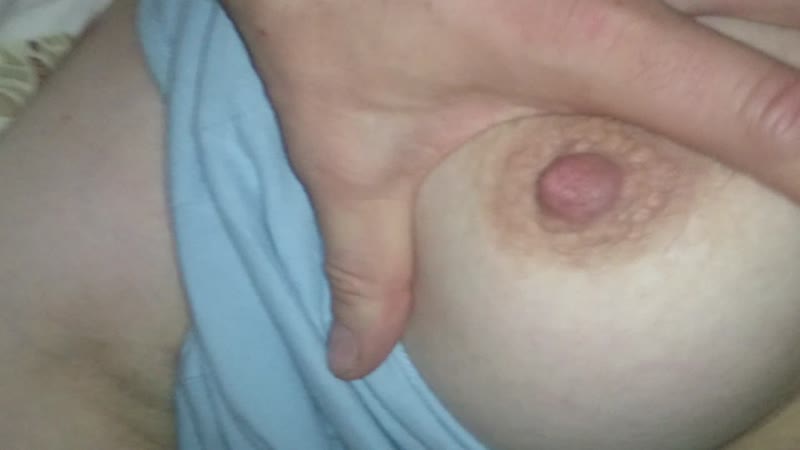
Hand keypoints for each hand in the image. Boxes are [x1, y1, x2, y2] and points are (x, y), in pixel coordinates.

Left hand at [222, 0, 799, 378]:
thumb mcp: (347, 156)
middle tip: (792, 121)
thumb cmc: (320, 24)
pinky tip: (721, 26)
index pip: (734, 100)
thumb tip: (360, 358)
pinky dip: (725, 0)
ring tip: (775, 62)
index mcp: (572, 42)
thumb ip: (370, 267)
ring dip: (775, 21)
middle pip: (780, 4)